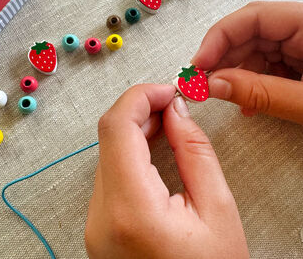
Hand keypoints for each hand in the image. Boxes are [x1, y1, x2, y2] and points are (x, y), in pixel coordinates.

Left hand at [85, 84, 247, 258]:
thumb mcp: (217, 210)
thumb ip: (194, 150)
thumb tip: (176, 109)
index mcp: (131, 209)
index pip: (116, 127)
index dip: (140, 97)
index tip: (167, 90)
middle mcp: (101, 214)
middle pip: (109, 136)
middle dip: (140, 110)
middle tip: (173, 104)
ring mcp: (95, 220)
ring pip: (108, 151)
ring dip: (136, 128)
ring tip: (168, 122)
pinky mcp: (100, 223)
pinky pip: (111, 171)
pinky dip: (131, 150)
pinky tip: (153, 145)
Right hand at [192, 1, 302, 123]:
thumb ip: (261, 92)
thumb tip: (215, 86)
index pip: (253, 17)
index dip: (219, 39)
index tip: (198, 64)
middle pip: (250, 34)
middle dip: (222, 61)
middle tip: (201, 82)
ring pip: (256, 50)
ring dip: (236, 75)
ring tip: (224, 94)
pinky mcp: (301, 59)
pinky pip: (268, 64)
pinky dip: (254, 83)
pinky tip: (251, 102)